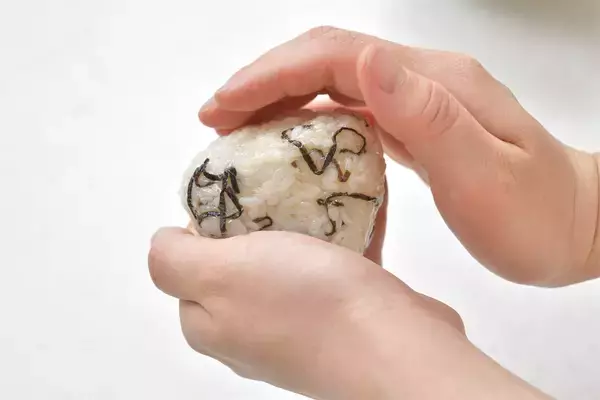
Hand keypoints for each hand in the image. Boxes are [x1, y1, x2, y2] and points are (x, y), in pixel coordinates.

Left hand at [148, 224, 548, 399]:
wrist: (395, 346)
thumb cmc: (304, 306)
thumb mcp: (218, 273)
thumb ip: (173, 260)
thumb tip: (163, 241)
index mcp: (211, 322)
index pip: (191, 261)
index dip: (209, 221)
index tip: (239, 192)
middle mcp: (250, 328)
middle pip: (242, 256)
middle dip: (259, 216)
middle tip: (282, 186)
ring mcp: (299, 323)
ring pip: (291, 257)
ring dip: (305, 222)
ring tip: (321, 188)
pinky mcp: (343, 314)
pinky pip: (335, 262)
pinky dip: (344, 233)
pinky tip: (357, 205)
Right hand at [199, 26, 599, 286]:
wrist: (574, 223)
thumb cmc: (536, 214)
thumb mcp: (485, 173)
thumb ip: (427, 116)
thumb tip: (367, 60)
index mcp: (433, 83)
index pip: (336, 56)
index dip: (273, 74)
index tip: (226, 106)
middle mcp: (419, 82)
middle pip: (325, 62)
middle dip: (263, 83)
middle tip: (216, 119)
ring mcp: (415, 103)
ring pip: (331, 86)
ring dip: (278, 102)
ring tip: (237, 133)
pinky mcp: (413, 127)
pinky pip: (347, 115)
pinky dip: (306, 124)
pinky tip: (286, 148)